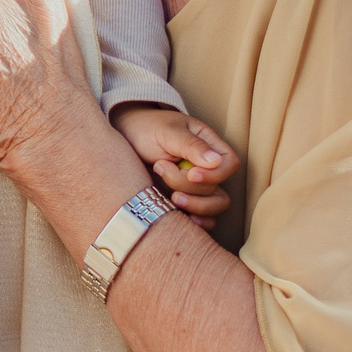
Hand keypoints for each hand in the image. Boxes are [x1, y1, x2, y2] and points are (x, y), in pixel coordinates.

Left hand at [115, 104, 238, 231]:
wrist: (121, 142)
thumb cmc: (145, 129)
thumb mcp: (166, 131)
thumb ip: (191, 145)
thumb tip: (216, 161)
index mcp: (208, 145)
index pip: (230, 164)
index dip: (215, 174)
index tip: (191, 173)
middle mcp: (206, 169)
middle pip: (220, 191)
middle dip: (192, 189)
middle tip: (162, 171)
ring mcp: (195, 188)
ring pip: (214, 209)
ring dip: (193, 206)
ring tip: (167, 196)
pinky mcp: (183, 202)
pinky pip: (202, 220)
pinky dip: (194, 222)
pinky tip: (177, 215)